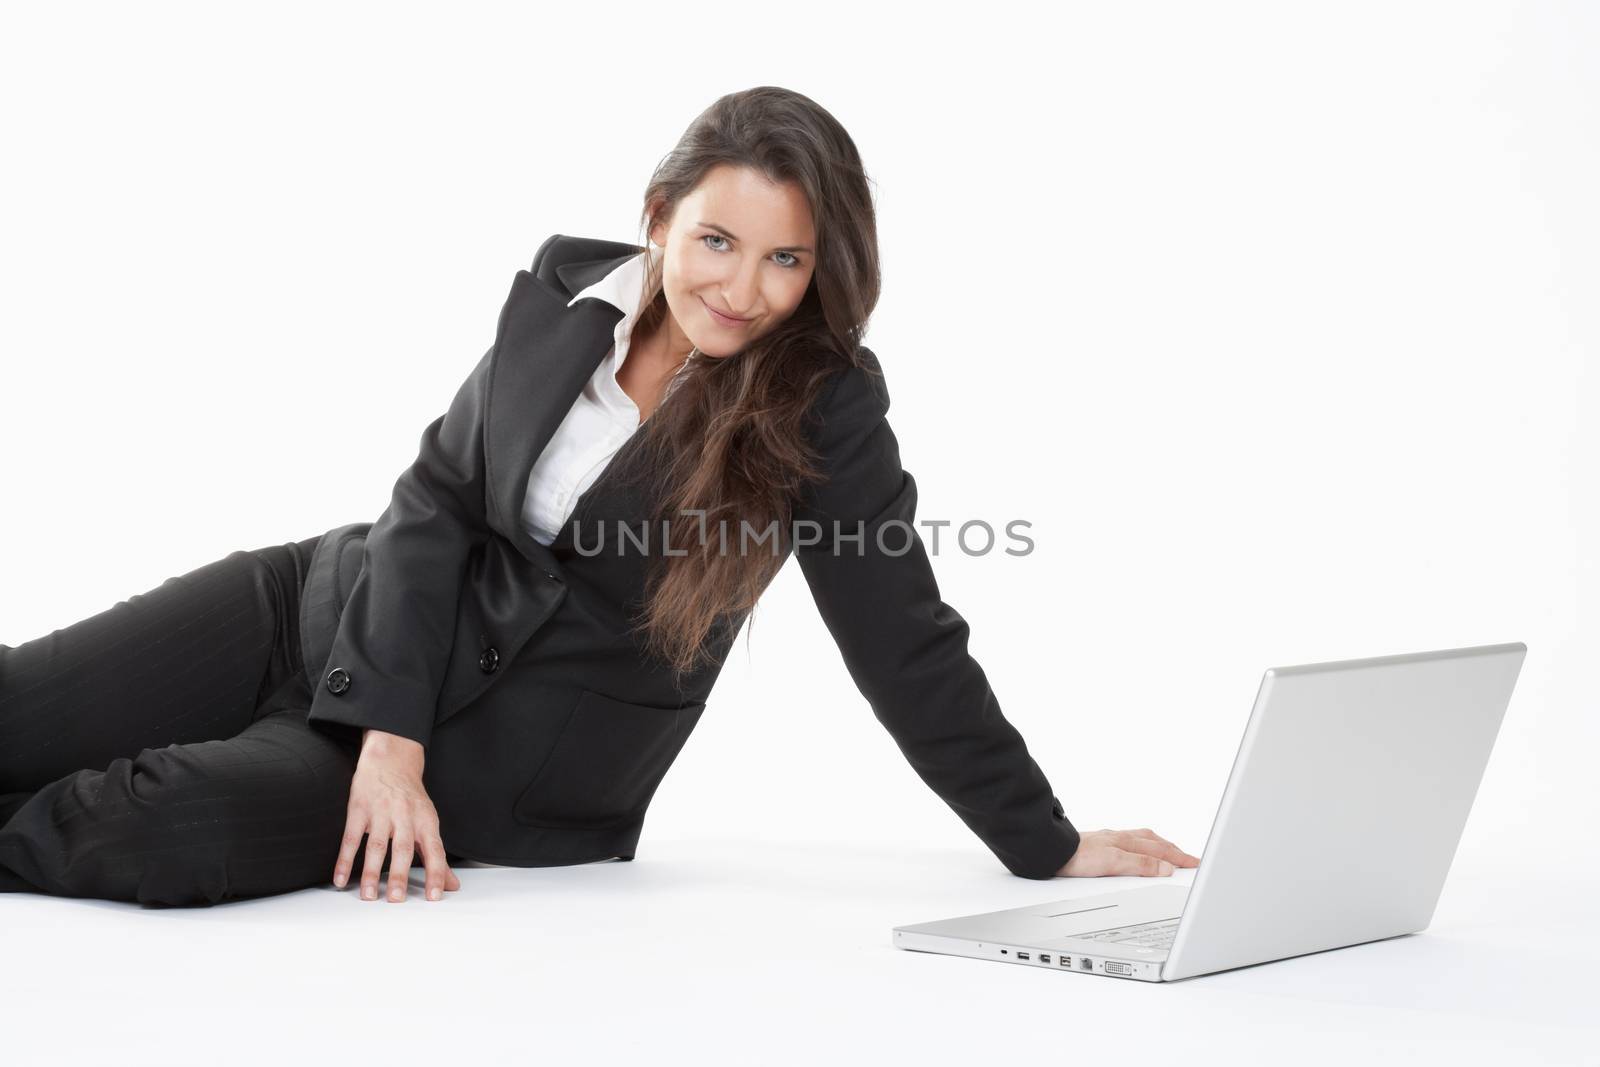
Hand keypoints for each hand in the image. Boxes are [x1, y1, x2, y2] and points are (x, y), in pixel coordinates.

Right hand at [332, 730, 461, 902]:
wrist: (391, 761)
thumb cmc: (411, 799)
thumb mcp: (429, 823)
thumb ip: (437, 856)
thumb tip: (451, 885)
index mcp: (426, 822)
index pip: (435, 851)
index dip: (436, 874)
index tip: (434, 897)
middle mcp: (405, 817)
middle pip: (403, 849)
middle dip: (400, 875)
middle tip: (396, 899)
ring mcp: (381, 812)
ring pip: (376, 845)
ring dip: (372, 872)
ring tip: (369, 895)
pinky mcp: (359, 809)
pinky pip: (351, 838)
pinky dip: (345, 860)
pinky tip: (341, 879)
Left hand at [1056, 828, 1199, 877]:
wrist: (1050, 852)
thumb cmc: (1076, 856)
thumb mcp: (1112, 863)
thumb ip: (1140, 865)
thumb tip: (1167, 867)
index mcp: (1127, 842)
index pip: (1161, 850)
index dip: (1180, 858)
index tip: (1196, 864)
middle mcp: (1120, 839)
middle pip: (1155, 843)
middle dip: (1175, 851)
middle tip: (1190, 860)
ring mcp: (1110, 841)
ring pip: (1143, 841)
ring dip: (1161, 846)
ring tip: (1171, 852)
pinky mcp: (1099, 846)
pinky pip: (1130, 843)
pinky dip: (1143, 847)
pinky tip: (1138, 851)